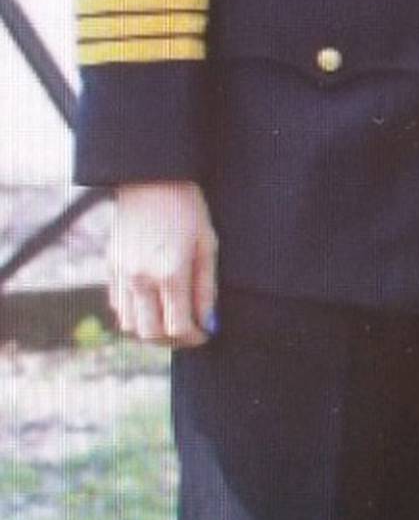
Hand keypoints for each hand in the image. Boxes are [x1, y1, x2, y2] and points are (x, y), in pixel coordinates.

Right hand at [108, 182, 217, 347]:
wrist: (150, 178)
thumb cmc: (186, 208)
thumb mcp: (207, 245)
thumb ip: (206, 288)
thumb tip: (208, 323)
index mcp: (169, 273)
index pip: (178, 327)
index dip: (195, 338)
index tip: (205, 333)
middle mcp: (141, 279)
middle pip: (151, 335)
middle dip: (173, 341)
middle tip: (188, 332)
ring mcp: (122, 275)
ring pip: (130, 326)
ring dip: (151, 331)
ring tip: (170, 319)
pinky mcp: (110, 267)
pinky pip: (118, 306)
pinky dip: (134, 314)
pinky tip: (151, 303)